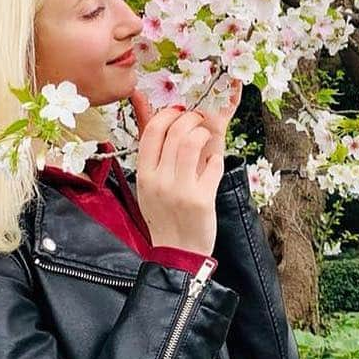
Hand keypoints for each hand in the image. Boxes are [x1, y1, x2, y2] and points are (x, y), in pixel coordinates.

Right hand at [127, 93, 220, 257]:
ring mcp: (180, 190)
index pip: (152, 131)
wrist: (178, 254)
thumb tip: (142, 104)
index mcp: (144, 175)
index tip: (179, 112)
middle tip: (198, 120)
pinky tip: (213, 163)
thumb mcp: (149, 184)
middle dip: (191, 119)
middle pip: (175, 132)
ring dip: (203, 134)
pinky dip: (216, 160)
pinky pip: (212, 166)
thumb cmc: (164, 215)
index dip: (168, 114)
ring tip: (206, 137)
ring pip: (192, 144)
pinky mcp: (201, 200)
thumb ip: (151, 149)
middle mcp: (159, 181)